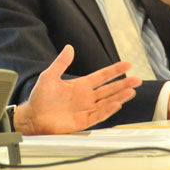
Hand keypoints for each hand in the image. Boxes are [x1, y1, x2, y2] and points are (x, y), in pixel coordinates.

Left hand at [12, 45, 141, 134]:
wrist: (32, 117)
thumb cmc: (39, 98)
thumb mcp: (49, 76)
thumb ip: (61, 62)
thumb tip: (69, 47)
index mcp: (80, 85)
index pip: (102, 76)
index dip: (114, 70)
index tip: (127, 64)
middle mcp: (86, 97)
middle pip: (109, 89)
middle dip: (123, 84)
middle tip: (137, 79)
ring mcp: (85, 109)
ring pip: (107, 102)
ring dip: (120, 97)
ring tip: (132, 91)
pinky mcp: (82, 121)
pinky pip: (98, 115)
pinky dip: (108, 110)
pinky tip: (117, 104)